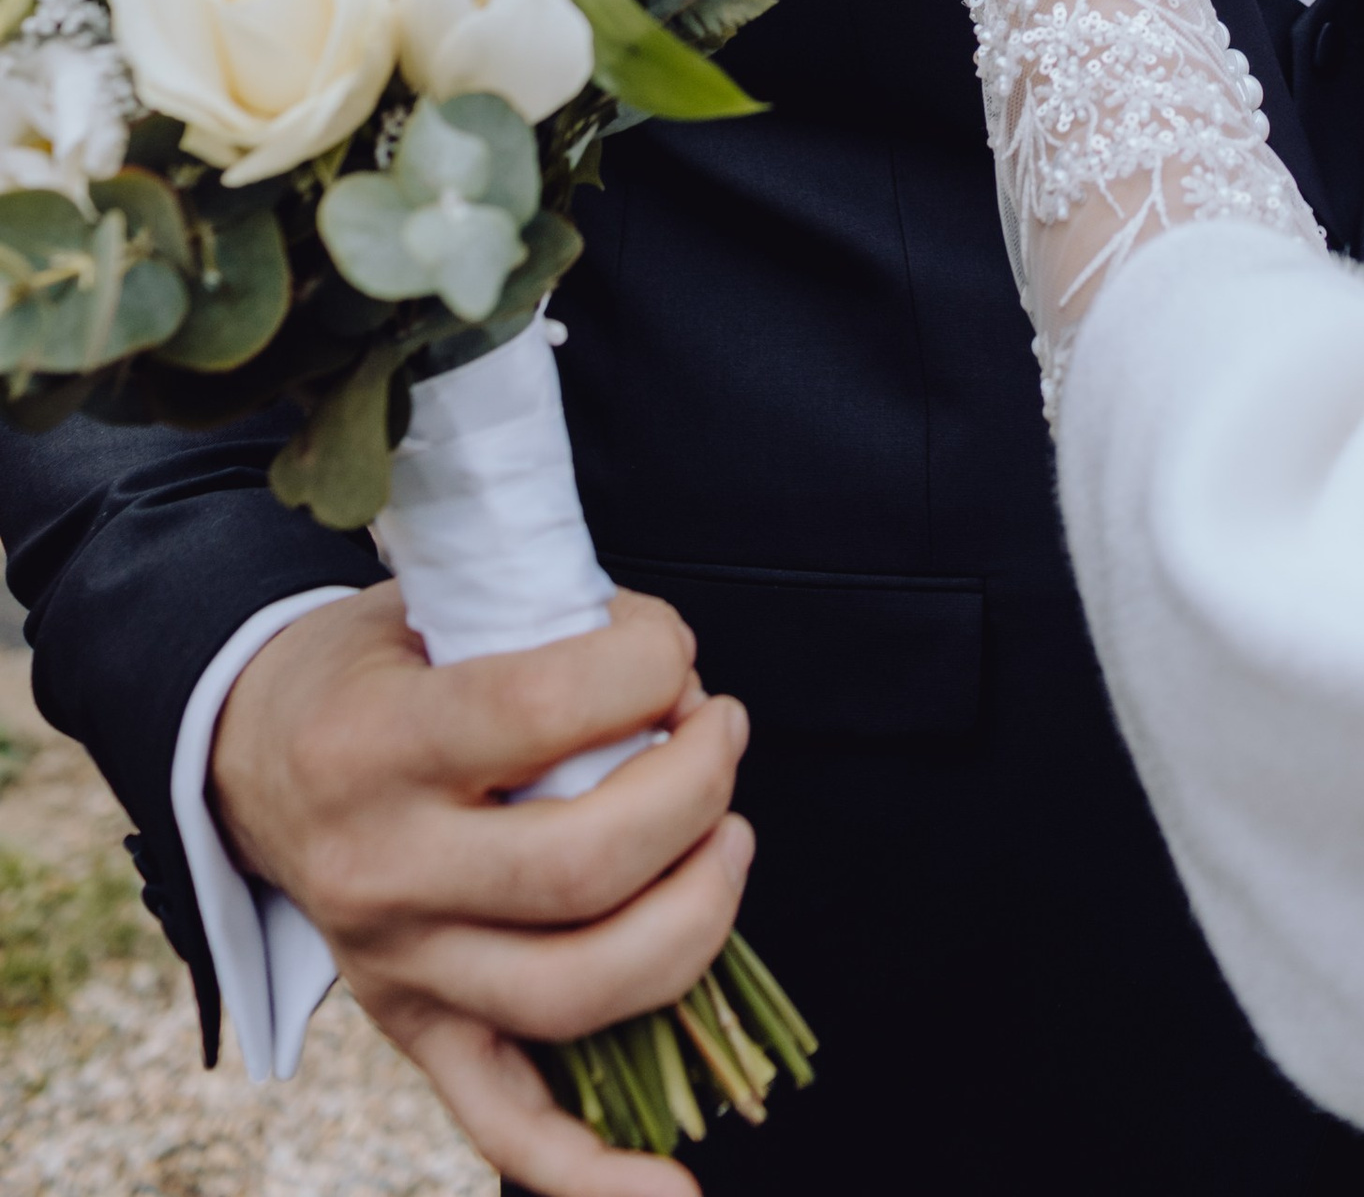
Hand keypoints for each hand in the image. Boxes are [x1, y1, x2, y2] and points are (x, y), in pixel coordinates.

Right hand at [211, 584, 749, 1196]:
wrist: (250, 750)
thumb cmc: (375, 668)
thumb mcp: (433, 611)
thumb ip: (546, 638)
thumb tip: (677, 688)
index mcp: (372, 745)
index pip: (542, 710)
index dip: (644, 666)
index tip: (670, 648)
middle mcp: (378, 872)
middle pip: (581, 866)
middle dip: (695, 791)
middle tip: (720, 733)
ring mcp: (397, 969)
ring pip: (578, 991)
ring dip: (697, 915)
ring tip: (727, 840)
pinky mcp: (416, 1032)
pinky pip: (507, 1125)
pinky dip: (595, 1175)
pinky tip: (679, 1192)